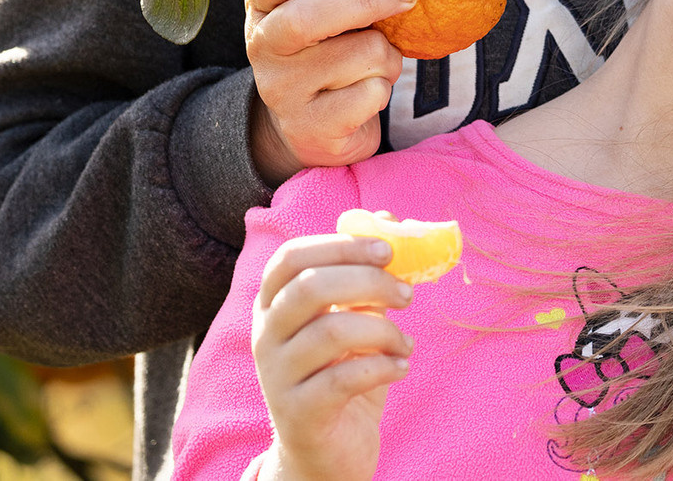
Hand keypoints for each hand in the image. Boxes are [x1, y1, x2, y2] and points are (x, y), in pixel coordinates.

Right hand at [245, 0, 410, 182]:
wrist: (316, 120)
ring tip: (383, 50)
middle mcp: (261, 46)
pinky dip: (381, 88)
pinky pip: (363, 99)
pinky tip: (372, 86)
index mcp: (261, 2)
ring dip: (383, 50)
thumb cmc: (324, 36)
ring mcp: (282, 91)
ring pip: (348, 58)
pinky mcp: (311, 127)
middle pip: (307, 19)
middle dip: (366, 0)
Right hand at [252, 233, 412, 480]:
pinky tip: (400, 368)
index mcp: (273, 305)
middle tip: (408, 294)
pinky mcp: (298, 413)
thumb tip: (392, 219)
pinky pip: (343, 378)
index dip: (341, 245)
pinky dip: (383, 367)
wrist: (325, 452)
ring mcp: (276, 376)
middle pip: (310, 287)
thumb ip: (366, 274)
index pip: (291, 257)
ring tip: (405, 343)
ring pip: (330, 332)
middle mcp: (265, 337)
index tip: (388, 250)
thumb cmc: (342, 373)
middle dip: (369, 282)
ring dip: (384, 331)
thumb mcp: (354, 319)